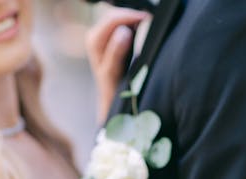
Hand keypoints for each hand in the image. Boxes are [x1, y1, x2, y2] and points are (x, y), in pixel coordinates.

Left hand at [86, 8, 149, 122]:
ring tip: (148, 23)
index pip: (112, 19)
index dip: (130, 16)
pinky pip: (124, 23)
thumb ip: (116, 52)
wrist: (111, 97)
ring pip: (120, 18)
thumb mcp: (113, 72)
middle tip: (151, 19)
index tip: (147, 18)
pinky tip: (142, 27)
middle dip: (133, 15)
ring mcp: (103, 34)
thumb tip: (124, 31)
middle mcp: (96, 34)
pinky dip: (134, 23)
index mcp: (94, 40)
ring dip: (134, 19)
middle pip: (116, 15)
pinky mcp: (111, 36)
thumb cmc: (112, 88)